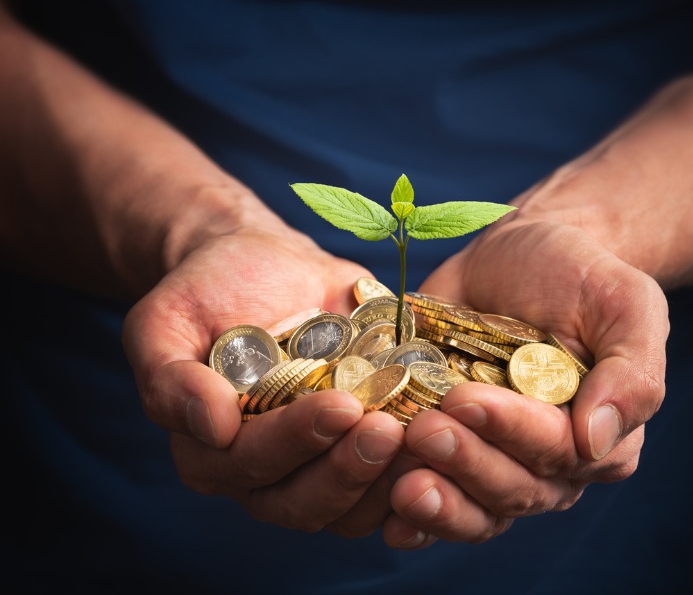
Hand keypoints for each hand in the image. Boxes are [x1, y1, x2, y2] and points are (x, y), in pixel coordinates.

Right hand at [122, 224, 407, 532]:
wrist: (264, 266)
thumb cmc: (208, 291)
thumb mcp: (165, 322)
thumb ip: (169, 378)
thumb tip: (210, 427)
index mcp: (212, 451)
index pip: (251, 465)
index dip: (296, 442)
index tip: (339, 406)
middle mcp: (267, 471)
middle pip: (306, 501)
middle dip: (348, 470)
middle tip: (387, 430)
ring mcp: (319, 462)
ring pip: (353, 505)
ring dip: (390, 481)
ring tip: (426, 440)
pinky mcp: (360, 446)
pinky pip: (390, 480)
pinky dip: (418, 468)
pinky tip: (448, 440)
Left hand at [381, 221, 668, 547]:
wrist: (518, 257)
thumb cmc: (578, 275)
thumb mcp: (623, 303)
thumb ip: (632, 372)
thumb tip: (598, 441)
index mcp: (599, 434)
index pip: (557, 450)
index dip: (510, 431)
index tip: (464, 401)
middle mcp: (550, 462)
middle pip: (512, 488)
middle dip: (465, 463)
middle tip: (423, 430)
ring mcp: (496, 460)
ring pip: (475, 508)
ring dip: (438, 503)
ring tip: (399, 480)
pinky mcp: (453, 453)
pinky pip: (440, 502)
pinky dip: (415, 520)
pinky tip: (389, 520)